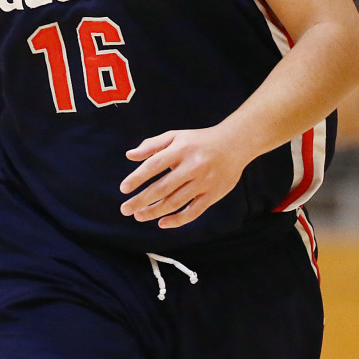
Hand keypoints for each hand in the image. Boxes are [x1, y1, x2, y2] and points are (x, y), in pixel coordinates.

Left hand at [119, 127, 248, 229]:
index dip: (137, 178)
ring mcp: (203, 182)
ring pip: (175, 202)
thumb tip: (129, 156)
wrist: (235, 144)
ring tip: (139, 216)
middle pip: (162, 188)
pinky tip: (162, 223)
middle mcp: (192, 166)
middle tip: (125, 210)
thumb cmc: (199, 140)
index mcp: (181, 149)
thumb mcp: (176, 136)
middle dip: (141, 201)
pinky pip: (193, 212)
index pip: (154, 165)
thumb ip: (152, 145)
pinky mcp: (212, 195)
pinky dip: (177, 220)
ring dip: (154, 212)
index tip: (123, 189)